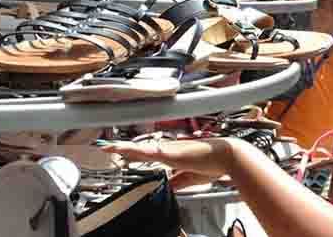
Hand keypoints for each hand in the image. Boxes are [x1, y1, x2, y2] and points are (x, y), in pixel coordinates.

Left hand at [101, 137, 235, 178]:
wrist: (227, 156)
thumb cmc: (213, 163)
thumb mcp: (191, 177)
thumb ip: (178, 181)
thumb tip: (168, 185)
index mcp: (173, 154)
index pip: (148, 153)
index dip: (133, 153)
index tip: (120, 152)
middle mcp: (168, 149)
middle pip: (139, 148)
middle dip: (122, 148)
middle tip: (105, 146)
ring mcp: (169, 150)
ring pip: (140, 148)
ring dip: (123, 148)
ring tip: (106, 146)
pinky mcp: (171, 153)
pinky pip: (149, 151)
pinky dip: (135, 150)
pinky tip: (125, 150)